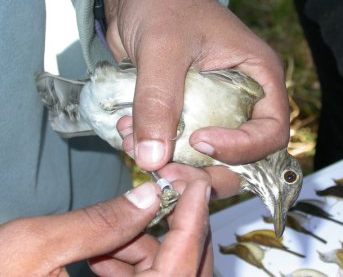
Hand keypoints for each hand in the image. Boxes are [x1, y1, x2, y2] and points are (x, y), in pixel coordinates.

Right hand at [0, 179, 210, 275]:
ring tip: (106, 240)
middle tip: (159, 195)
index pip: (179, 269)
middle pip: (184, 274)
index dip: (193, 222)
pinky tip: (100, 257)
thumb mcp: (34, 248)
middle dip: (175, 231)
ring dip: (145, 251)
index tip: (197, 184)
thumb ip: (99, 223)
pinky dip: (132, 267)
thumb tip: (150, 195)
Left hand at [104, 0, 289, 177]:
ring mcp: (213, 109)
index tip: (200, 141)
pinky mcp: (186, 114)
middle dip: (204, 171)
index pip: (271, 132)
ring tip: (136, 147)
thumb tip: (153, 157)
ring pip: (206, 158)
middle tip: (166, 171)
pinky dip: (155, 149)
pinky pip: (178, 146)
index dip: (242, 148)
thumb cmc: (164, 3)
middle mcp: (241, 99)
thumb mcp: (163, 48)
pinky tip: (128, 135)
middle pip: (241, 157)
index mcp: (258, 77)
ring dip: (173, 163)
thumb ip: (159, 100)